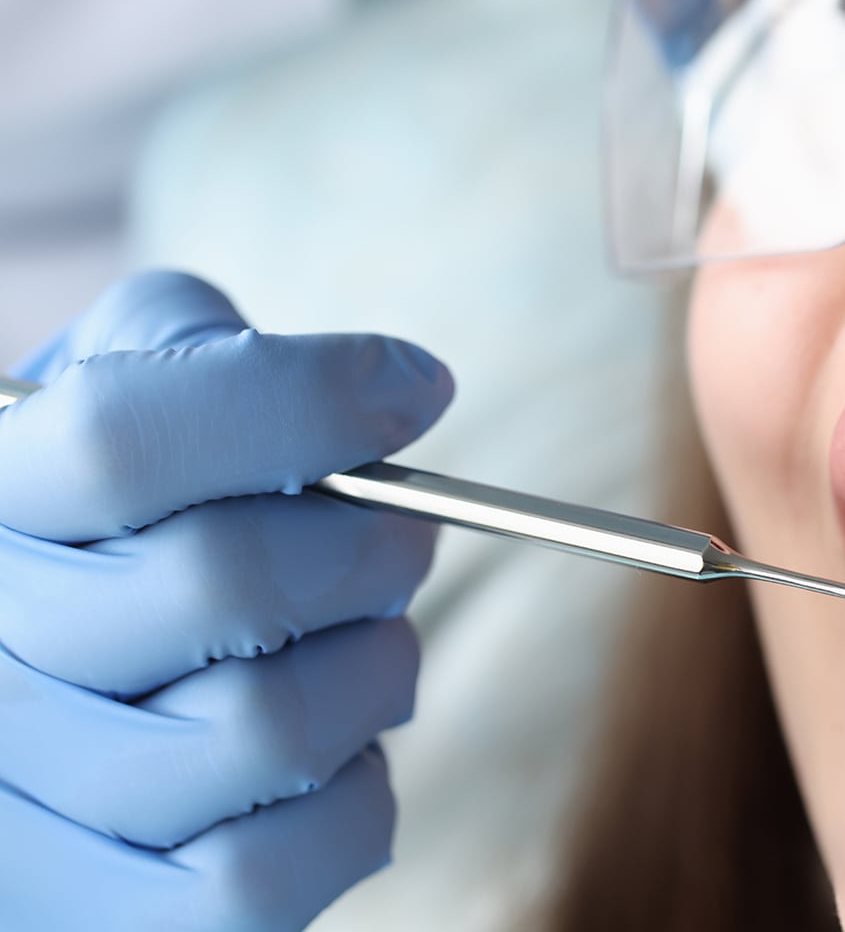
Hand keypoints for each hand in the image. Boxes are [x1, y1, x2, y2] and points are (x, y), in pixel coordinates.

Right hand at [0, 272, 452, 930]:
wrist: (54, 713)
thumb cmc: (116, 530)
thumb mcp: (117, 407)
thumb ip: (198, 357)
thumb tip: (384, 388)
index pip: (125, 436)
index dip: (303, 401)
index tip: (417, 389)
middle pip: (227, 580)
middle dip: (373, 546)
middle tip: (405, 535)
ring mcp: (14, 809)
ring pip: (268, 728)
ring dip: (374, 673)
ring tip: (363, 649)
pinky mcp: (91, 924)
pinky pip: (271, 874)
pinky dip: (352, 802)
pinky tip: (332, 758)